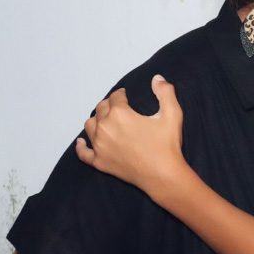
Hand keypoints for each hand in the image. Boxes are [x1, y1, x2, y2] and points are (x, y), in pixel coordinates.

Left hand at [75, 75, 186, 197]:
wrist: (162, 174)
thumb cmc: (167, 145)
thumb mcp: (172, 114)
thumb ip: (165, 92)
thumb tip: (157, 78)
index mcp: (120, 114)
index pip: (115, 97)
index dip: (121, 94)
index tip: (126, 96)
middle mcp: (105, 127)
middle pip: (101, 109)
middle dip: (109, 105)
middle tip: (118, 107)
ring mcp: (99, 146)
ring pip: (90, 126)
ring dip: (97, 120)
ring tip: (105, 120)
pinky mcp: (99, 162)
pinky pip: (83, 152)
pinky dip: (81, 146)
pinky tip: (81, 142)